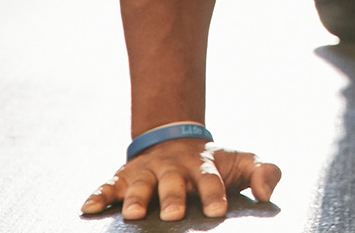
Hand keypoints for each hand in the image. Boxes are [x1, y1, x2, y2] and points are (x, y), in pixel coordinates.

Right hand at [80, 139, 280, 221]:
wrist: (176, 139)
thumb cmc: (215, 162)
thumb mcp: (242, 162)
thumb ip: (264, 171)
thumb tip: (266, 192)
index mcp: (203, 165)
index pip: (210, 179)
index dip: (214, 193)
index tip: (217, 210)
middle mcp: (172, 168)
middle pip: (172, 182)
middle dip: (172, 197)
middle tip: (174, 213)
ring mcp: (146, 172)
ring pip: (139, 185)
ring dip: (136, 198)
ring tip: (134, 215)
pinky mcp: (123, 178)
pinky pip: (108, 186)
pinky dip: (98, 195)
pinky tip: (88, 208)